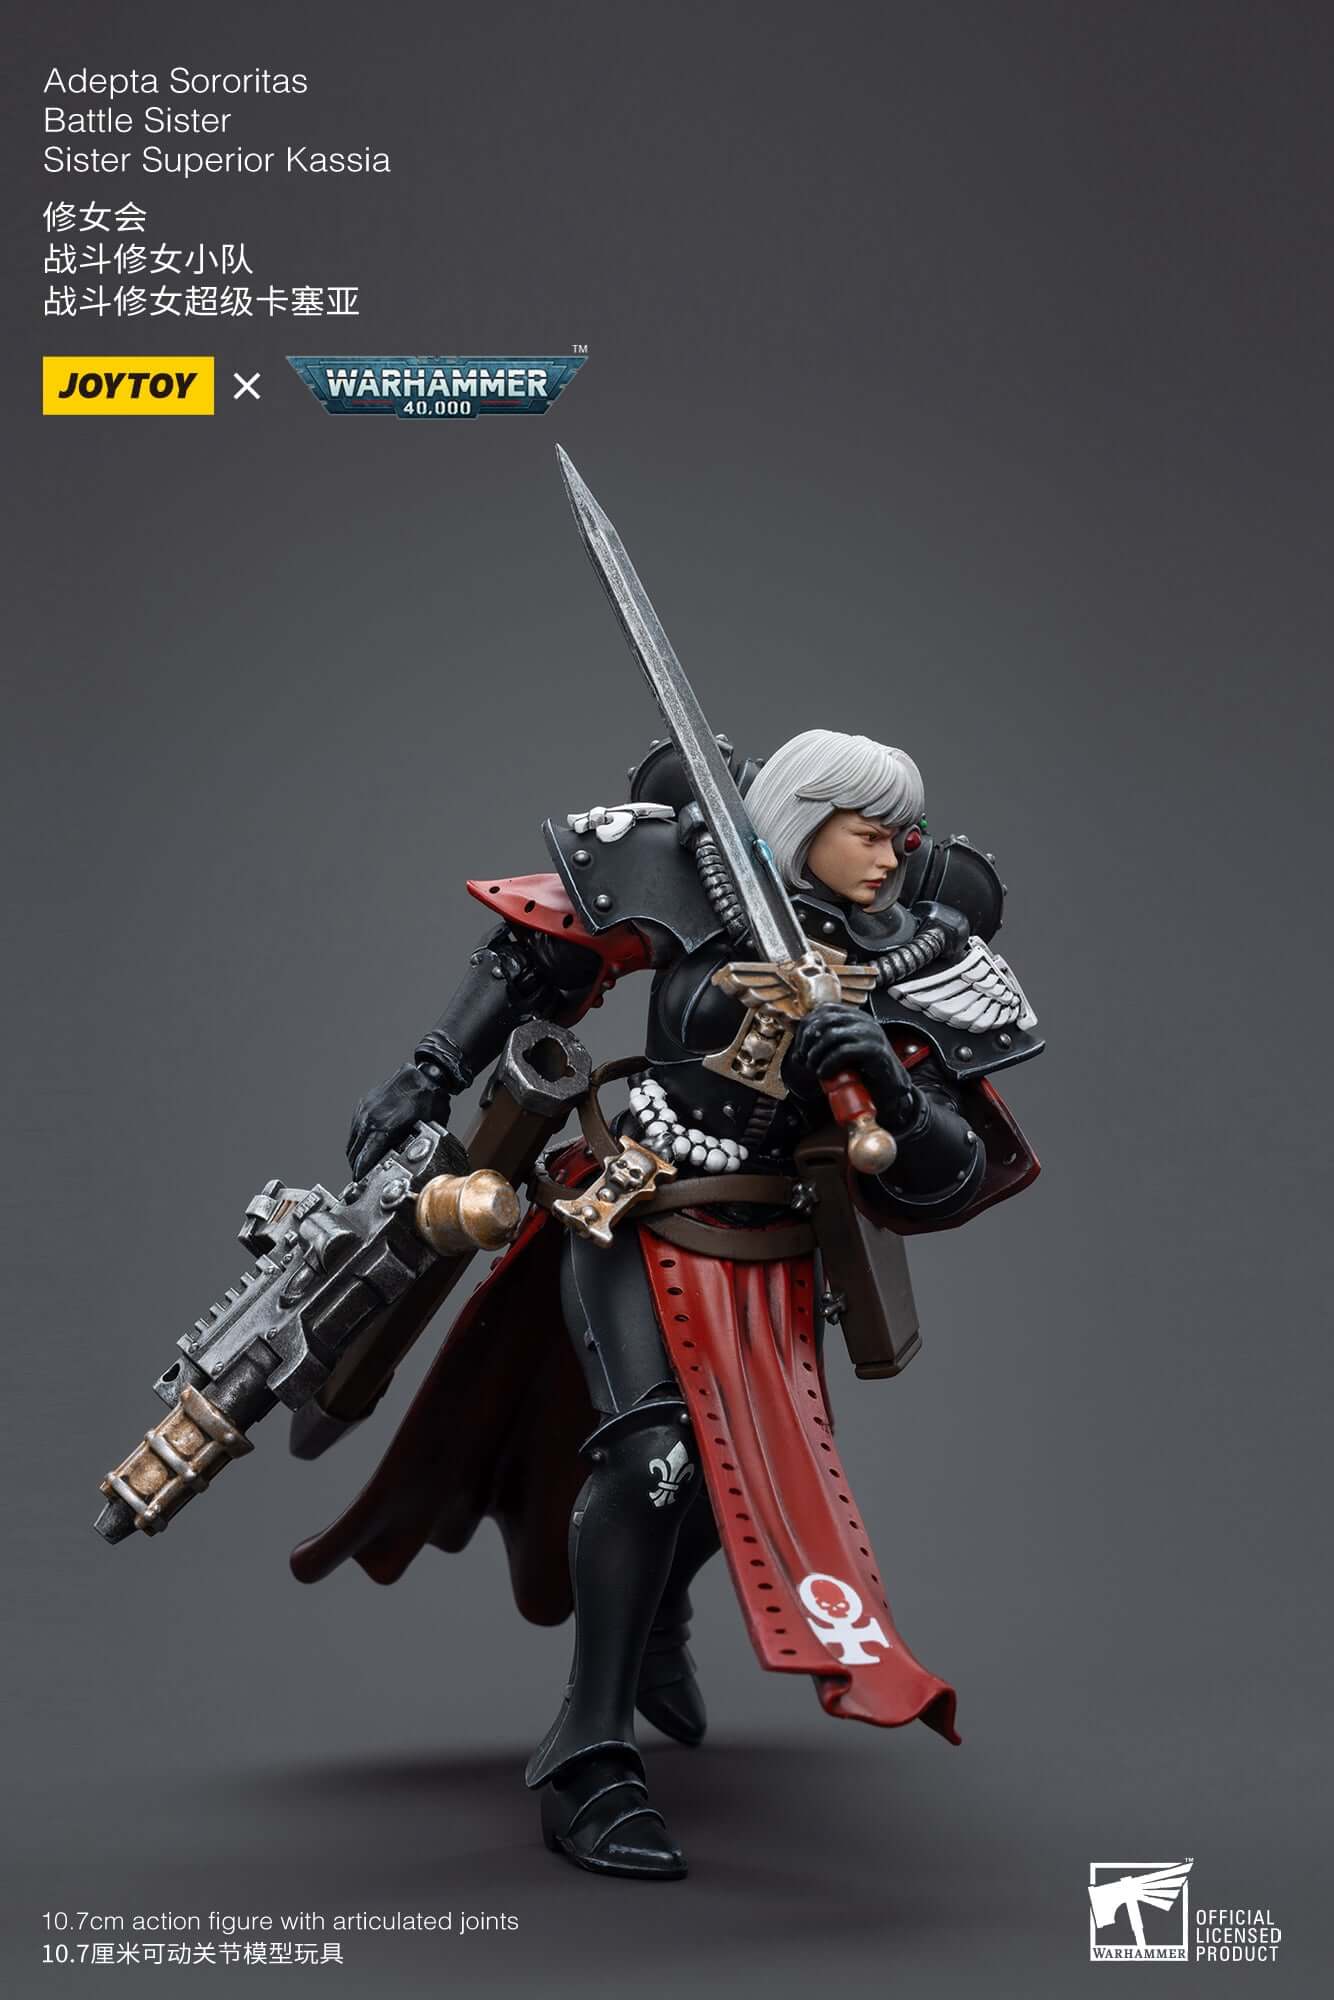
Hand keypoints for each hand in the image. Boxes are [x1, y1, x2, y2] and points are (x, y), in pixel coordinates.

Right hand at [346, 1061, 449, 1178]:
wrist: (427, 1075)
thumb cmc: (430, 1101)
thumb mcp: (427, 1131)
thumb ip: (412, 1148)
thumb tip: (408, 1165)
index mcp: (384, 1127)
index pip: (364, 1158)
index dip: (361, 1174)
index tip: (361, 1184)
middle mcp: (370, 1119)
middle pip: (354, 1152)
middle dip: (357, 1167)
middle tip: (364, 1178)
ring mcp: (365, 1110)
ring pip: (352, 1140)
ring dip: (356, 1154)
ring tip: (364, 1164)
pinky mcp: (364, 1103)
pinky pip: (356, 1127)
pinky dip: (359, 1139)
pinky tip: (368, 1145)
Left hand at [791, 1005, 917, 1134]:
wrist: (890, 1087)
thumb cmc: (863, 1070)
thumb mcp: (841, 1052)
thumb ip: (823, 1045)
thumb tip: (794, 1048)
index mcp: (856, 1016)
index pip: (823, 1010)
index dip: (806, 1028)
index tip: (800, 1049)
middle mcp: (864, 1020)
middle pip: (824, 1021)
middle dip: (808, 1042)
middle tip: (804, 1061)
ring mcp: (871, 1033)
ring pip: (831, 1035)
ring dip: (816, 1054)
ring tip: (814, 1068)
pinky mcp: (875, 1050)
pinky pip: (843, 1052)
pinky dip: (828, 1064)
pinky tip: (824, 1074)